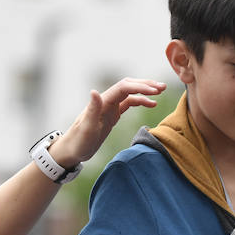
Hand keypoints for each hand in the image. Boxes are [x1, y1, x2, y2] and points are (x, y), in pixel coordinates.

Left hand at [49, 78, 165, 167]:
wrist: (72, 149)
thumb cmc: (78, 141)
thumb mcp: (86, 128)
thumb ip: (92, 110)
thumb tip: (94, 91)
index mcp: (102, 102)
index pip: (123, 88)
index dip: (140, 87)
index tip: (155, 91)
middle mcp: (106, 101)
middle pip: (128, 86)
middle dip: (145, 84)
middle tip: (162, 87)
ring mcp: (110, 107)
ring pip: (130, 92)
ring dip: (145, 90)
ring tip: (160, 92)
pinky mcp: (113, 114)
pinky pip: (129, 103)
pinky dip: (141, 101)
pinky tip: (151, 104)